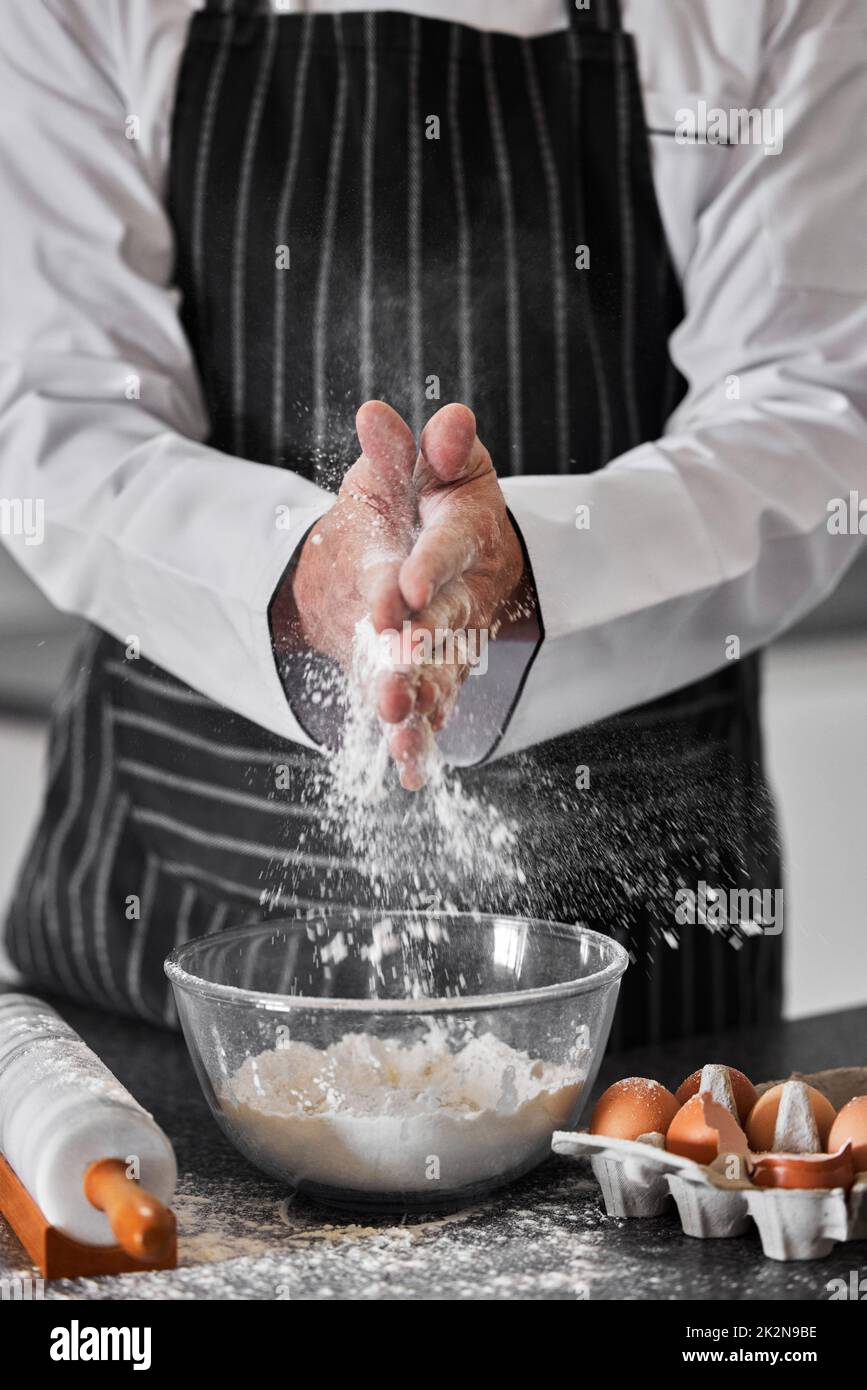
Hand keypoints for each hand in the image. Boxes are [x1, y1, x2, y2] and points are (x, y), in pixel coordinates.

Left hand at [273, 400, 528, 789]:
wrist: (423, 556)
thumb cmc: (417, 499)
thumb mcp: (411, 466)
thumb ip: (402, 449)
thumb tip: (375, 414)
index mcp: (464, 529)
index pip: (450, 546)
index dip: (430, 567)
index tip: (402, 591)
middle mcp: (464, 589)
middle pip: (448, 620)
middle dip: (424, 644)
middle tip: (399, 664)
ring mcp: (451, 640)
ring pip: (441, 673)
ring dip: (421, 699)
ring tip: (397, 720)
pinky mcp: (433, 676)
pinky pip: (430, 712)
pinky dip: (420, 742)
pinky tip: (408, 772)